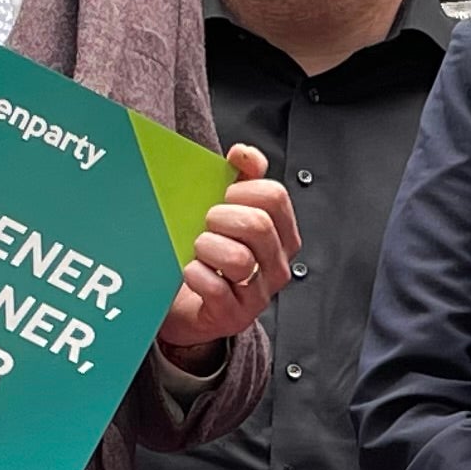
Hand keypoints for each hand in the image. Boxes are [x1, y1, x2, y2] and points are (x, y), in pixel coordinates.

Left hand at [160, 147, 301, 364]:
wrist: (188, 306)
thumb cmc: (210, 255)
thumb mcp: (229, 213)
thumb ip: (242, 179)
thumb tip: (243, 153)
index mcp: (281, 234)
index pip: (275, 197)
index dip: (242, 190)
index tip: (223, 197)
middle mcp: (277, 264)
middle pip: (258, 225)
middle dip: (221, 217)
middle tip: (206, 224)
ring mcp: (258, 293)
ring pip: (239, 259)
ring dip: (207, 247)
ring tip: (198, 249)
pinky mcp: (234, 316)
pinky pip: (217, 289)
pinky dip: (197, 275)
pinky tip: (190, 271)